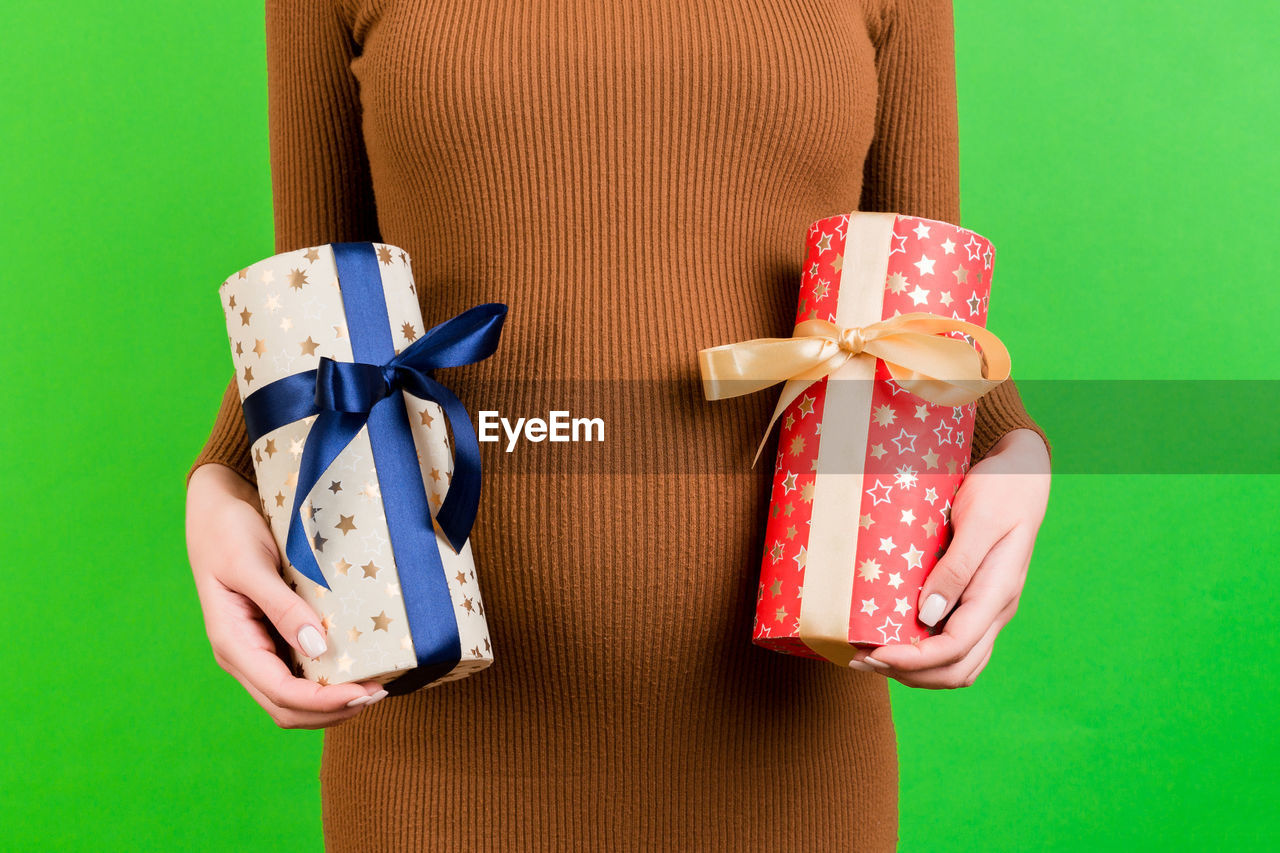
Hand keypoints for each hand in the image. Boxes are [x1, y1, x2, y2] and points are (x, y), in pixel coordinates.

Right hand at [185, 463, 386, 726]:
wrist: (216, 508)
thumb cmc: (227, 531)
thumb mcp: (251, 565)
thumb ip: (282, 607)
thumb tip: (317, 648)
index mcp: (232, 643)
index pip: (282, 693)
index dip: (324, 703)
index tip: (365, 693)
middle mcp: (243, 656)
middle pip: (287, 709)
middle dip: (333, 711)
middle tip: (379, 692)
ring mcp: (257, 649)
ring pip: (293, 699)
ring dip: (332, 703)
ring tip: (373, 686)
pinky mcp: (271, 637)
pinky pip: (299, 674)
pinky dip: (327, 682)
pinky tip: (356, 668)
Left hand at [848, 428, 1050, 687]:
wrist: (1023, 473)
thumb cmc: (1001, 489)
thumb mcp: (978, 521)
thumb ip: (956, 568)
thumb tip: (928, 616)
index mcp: (997, 595)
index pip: (954, 649)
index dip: (912, 660)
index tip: (873, 652)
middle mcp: (995, 611)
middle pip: (955, 670)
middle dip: (908, 674)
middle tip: (862, 660)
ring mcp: (987, 609)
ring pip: (956, 664)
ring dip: (915, 671)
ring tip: (871, 657)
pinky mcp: (975, 601)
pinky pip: (953, 644)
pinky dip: (923, 654)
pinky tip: (893, 639)